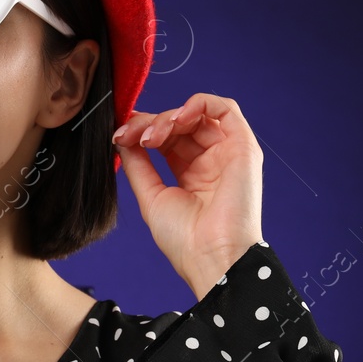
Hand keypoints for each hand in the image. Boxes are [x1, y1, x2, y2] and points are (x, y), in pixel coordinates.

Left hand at [112, 93, 265, 298]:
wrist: (211, 257)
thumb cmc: (185, 240)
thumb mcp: (151, 196)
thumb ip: (138, 165)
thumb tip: (122, 138)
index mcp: (192, 174)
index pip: (166, 138)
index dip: (142, 131)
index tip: (119, 137)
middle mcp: (211, 160)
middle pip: (179, 124)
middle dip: (150, 123)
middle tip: (131, 135)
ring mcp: (228, 152)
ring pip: (197, 114)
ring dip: (169, 116)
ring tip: (152, 135)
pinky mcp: (243, 147)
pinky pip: (224, 109)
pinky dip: (198, 104)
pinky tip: (176, 119)